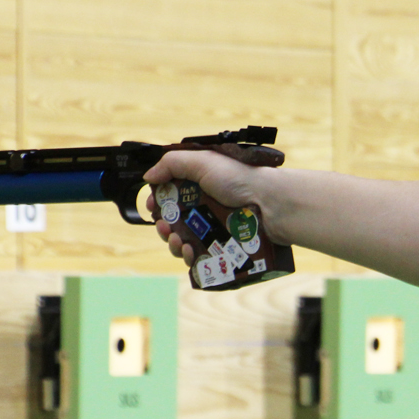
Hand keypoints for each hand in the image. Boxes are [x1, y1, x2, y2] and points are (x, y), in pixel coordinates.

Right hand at [143, 149, 266, 266]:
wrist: (270, 203)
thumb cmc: (240, 178)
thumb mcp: (203, 161)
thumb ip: (172, 163)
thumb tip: (148, 177)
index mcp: (200, 187)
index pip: (171, 198)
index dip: (158, 203)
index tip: (152, 206)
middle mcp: (206, 209)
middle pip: (174, 222)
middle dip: (162, 225)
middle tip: (163, 225)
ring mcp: (214, 230)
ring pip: (183, 242)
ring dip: (171, 242)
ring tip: (175, 239)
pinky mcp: (223, 249)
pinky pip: (200, 258)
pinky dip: (188, 257)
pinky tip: (188, 251)